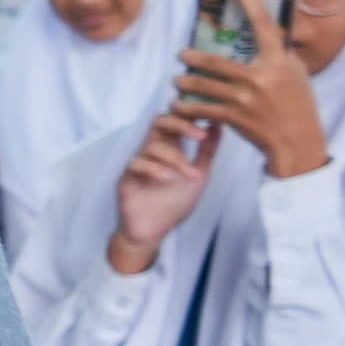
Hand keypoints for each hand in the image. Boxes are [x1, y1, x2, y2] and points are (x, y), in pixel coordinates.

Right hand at [110, 113, 219, 274]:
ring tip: (190, 175)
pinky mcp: (126, 178)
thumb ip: (207, 152)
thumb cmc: (174, 204)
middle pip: (159, 122)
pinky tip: (167, 179)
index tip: (209, 116)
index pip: (175, 119)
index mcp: (170, 148)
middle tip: (199, 135)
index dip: (189, 112)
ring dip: (176, 158)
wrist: (154, 232)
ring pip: (153, 146)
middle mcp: (152, 152)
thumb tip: (218, 125)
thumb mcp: (199, 175)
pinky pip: (137, 164)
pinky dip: (154, 169)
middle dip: (180, 124)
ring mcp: (138, 163)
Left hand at [174, 0, 330, 176]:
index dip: (248, 0)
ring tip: (178, 80)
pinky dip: (187, 107)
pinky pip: (202, 109)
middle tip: (181, 54)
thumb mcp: (295, 74)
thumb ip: (279, 55)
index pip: (263, 24)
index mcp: (280, 61)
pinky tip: (177, 105)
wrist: (298, 141)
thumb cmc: (297, 104)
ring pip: (203, 86)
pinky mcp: (235, 118)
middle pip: (216, 61)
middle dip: (193, 58)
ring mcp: (246, 98)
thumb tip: (267, 33)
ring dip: (186, 83)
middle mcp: (261, 76)